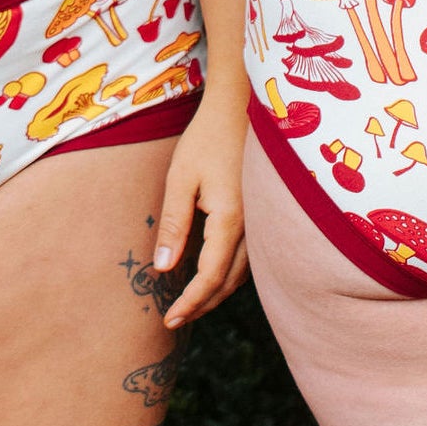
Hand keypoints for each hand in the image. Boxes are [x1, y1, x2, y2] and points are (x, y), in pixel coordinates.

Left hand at [150, 93, 247, 329]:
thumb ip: (173, 224)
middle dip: (203, 304)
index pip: (210, 278)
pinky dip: (232, 273)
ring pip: (244, 273)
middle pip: (230, 282)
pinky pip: (252, 256)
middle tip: (176, 318)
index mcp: (231, 220)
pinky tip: (215, 271)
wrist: (241, 105)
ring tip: (192, 301)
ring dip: (219, 291)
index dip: (190, 303)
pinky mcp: (264, 212)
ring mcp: (263, 220)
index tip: (169, 320)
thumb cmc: (207, 137)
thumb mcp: (180, 178)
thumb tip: (162, 269)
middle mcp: (253, 226)